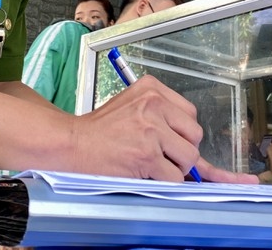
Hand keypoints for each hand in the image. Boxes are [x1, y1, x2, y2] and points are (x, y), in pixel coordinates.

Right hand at [72, 75, 256, 182]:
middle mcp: (154, 104)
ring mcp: (151, 130)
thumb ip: (165, 120)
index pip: (190, 113)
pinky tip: (145, 173)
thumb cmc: (100, 129)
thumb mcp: (134, 109)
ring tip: (151, 164)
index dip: (183, 133)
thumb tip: (198, 146)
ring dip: (175, 167)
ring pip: (189, 157)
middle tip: (161, 155)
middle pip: (195, 134)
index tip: (170, 141)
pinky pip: (174, 176)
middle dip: (183, 150)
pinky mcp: (147, 155)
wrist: (73, 142)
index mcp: (152, 89)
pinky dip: (164, 182)